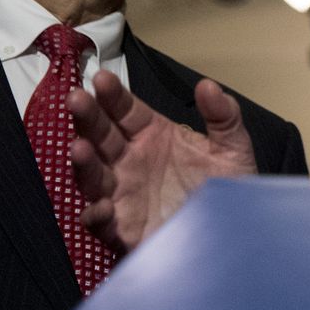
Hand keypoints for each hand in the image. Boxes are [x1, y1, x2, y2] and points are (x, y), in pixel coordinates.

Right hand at [67, 70, 256, 252]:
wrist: (233, 232)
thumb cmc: (226, 187)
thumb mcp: (232, 149)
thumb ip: (223, 117)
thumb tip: (208, 85)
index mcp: (152, 136)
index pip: (125, 110)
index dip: (113, 95)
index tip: (102, 77)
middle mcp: (130, 161)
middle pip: (101, 136)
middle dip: (87, 117)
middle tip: (76, 98)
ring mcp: (123, 194)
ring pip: (93, 176)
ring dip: (84, 163)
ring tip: (79, 147)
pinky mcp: (124, 229)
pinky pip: (102, 223)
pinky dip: (97, 214)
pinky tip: (102, 206)